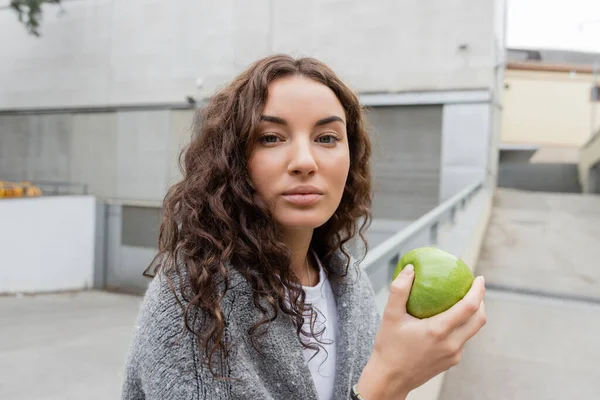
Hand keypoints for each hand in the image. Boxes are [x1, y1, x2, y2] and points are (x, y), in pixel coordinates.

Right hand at [357, 264, 486, 398]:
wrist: (390, 378)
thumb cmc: (389, 347)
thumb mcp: (390, 315)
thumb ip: (399, 290)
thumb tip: (411, 269)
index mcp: (438, 331)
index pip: (468, 307)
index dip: (478, 291)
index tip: (479, 278)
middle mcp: (451, 344)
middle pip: (479, 320)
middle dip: (481, 301)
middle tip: (474, 288)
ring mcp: (453, 355)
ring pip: (472, 331)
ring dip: (473, 315)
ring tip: (463, 301)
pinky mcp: (451, 361)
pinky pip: (462, 340)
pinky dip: (461, 327)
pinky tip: (449, 320)